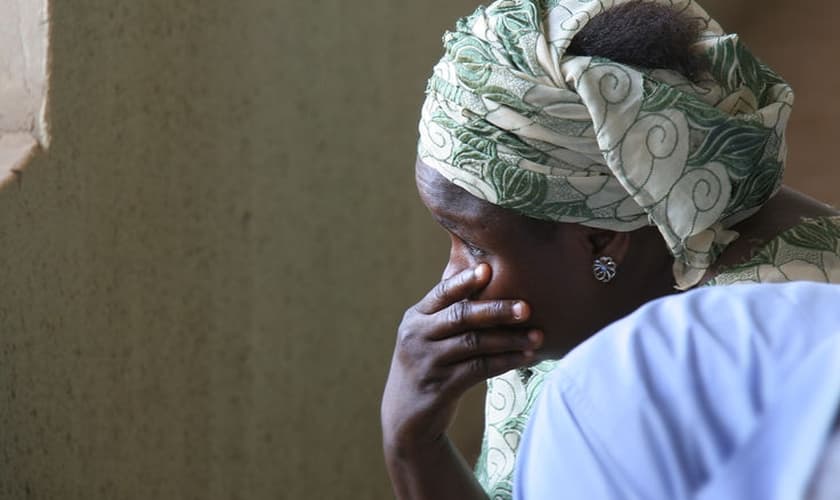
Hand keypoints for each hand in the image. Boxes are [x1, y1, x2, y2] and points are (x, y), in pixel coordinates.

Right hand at [381, 263, 542, 453]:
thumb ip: (449, 314)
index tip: (489, 269)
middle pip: (460, 316)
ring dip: (509, 339)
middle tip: (527, 307)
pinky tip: (526, 357)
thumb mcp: (428, 337)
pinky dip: (505, 362)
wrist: (405, 417)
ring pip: (474, 344)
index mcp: (415, 318)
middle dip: (497, 310)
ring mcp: (426, 363)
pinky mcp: (439, 387)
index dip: (464, 280)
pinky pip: (479, 369)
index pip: (441, 293)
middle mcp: (416, 337)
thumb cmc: (428, 367)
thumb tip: (489, 278)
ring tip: (538, 336)